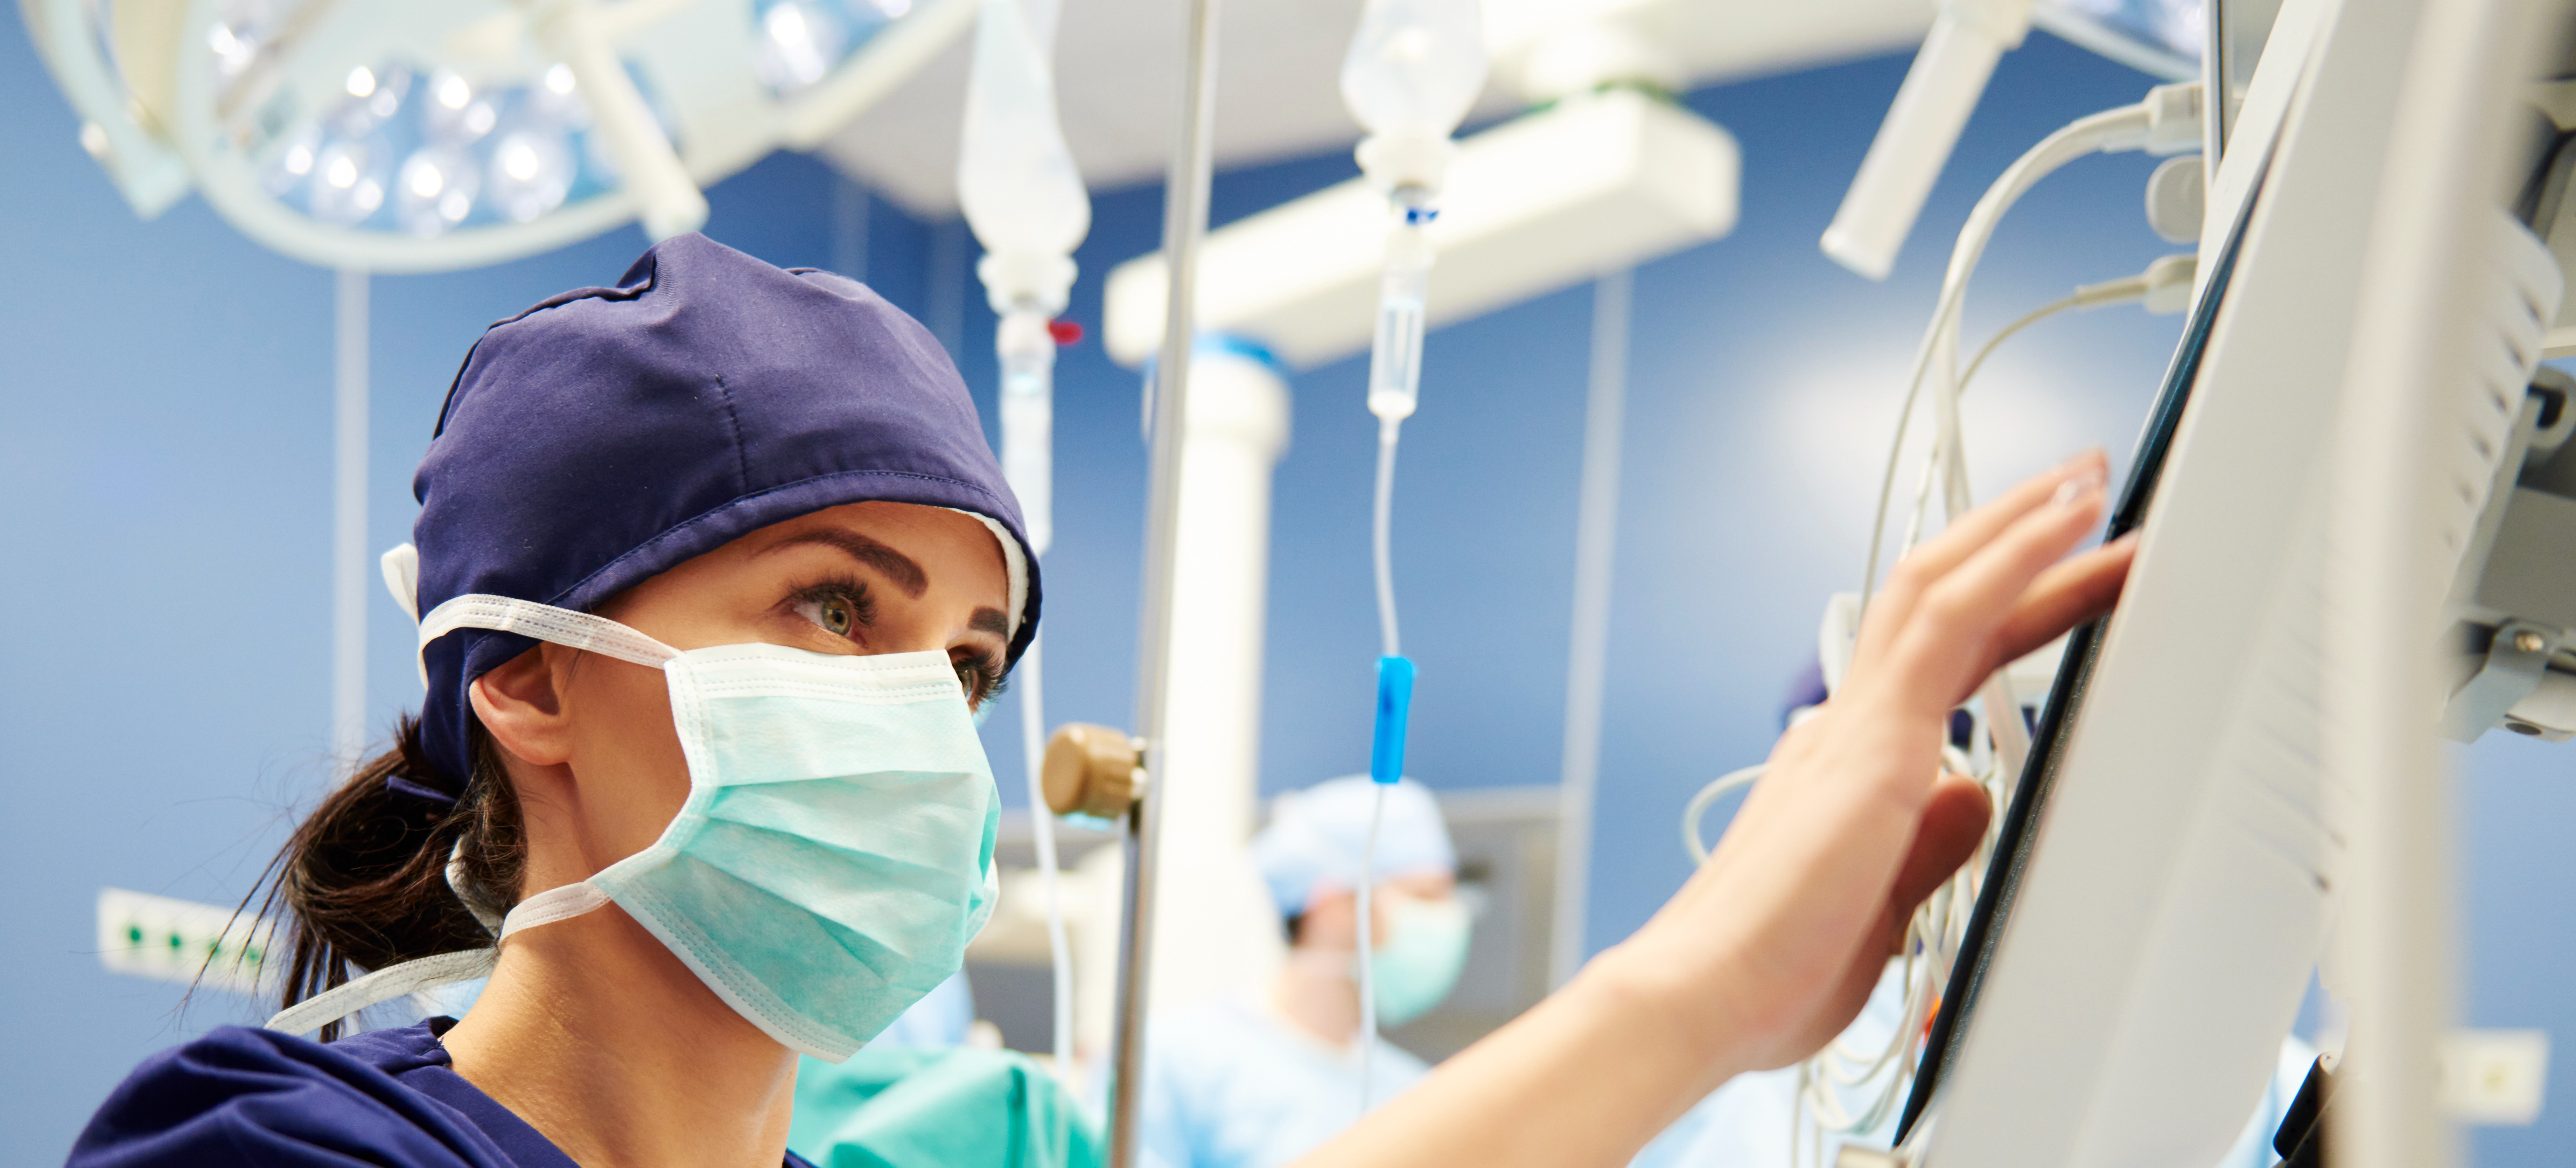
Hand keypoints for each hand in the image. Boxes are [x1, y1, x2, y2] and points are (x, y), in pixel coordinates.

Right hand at [1610, 450, 2135, 1077]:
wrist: (1704, 992)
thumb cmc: (1772, 972)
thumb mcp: (1884, 908)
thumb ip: (1932, 845)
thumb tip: (1972, 796)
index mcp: (1846, 767)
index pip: (1939, 662)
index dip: (2004, 610)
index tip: (2055, 579)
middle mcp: (1845, 729)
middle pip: (1941, 603)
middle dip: (2015, 545)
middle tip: (2081, 490)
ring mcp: (1858, 727)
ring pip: (1942, 587)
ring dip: (2021, 529)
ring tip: (2085, 480)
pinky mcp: (1877, 741)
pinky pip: (1952, 619)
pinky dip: (2014, 560)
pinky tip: (2064, 522)